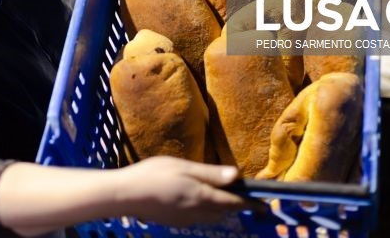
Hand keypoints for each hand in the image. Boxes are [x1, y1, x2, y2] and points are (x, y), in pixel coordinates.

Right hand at [114, 156, 263, 226]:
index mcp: (202, 197)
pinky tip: (195, 201)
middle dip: (235, 205)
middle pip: (224, 212)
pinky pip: (197, 219)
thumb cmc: (153, 174)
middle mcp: (198, 213)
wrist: (125, 196)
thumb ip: (211, 173)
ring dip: (220, 209)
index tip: (264, 204)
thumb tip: (237, 176)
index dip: (251, 203)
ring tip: (220, 197)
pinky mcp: (175, 223)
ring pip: (211, 217)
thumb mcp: (183, 167)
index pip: (234, 203)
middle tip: (242, 195)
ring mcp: (185, 220)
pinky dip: (204, 211)